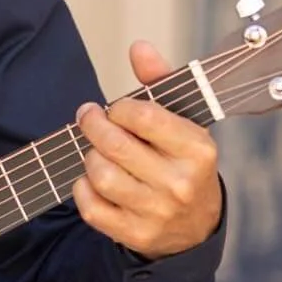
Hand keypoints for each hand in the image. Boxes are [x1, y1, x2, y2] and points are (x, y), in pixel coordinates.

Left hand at [71, 41, 222, 259]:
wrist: (196, 226)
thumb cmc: (183, 163)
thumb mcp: (183, 122)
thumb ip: (160, 82)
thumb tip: (139, 47)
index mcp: (197, 149)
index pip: (143, 117)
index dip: (118, 107)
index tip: (113, 108)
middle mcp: (180, 183)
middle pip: (114, 145)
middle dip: (92, 125)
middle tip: (88, 118)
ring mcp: (158, 212)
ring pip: (100, 175)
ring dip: (89, 158)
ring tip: (96, 151)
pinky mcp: (136, 234)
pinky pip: (91, 207)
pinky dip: (83, 189)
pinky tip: (92, 180)